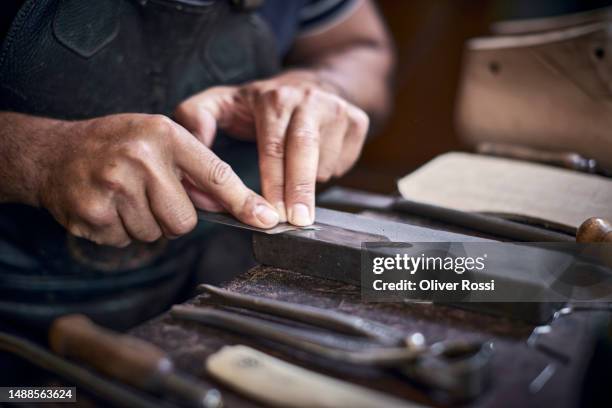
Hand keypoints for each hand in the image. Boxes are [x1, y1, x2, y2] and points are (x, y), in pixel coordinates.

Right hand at [37, 114, 278, 246]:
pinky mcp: (92, 214)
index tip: (267, 219)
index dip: (243, 201)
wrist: (53, 153)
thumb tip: (228, 204)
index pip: (215, 173)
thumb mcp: (158, 140)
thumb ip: (194, 170)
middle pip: (185, 220)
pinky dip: (121, 230)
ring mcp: (113, 187)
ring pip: (156, 234)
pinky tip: (108, 206)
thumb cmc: (116, 145)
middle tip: (151, 194)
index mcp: (163, 134)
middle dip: (174, 216)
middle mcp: (140, 158)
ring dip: (146, 223)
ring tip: (125, 196)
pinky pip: (128, 241)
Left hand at [174, 70, 368, 225]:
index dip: (274, 183)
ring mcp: (337, 109)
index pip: (274, 146)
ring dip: (311, 183)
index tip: (274, 212)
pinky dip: (330, 173)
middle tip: (297, 222)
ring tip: (295, 182)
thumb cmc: (262, 103)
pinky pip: (345, 162)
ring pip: (326, 162)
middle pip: (306, 152)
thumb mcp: (223, 101)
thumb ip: (196, 119)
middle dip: (301, 191)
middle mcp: (308, 99)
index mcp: (274, 98)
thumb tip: (191, 144)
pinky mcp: (357, 120)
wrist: (311, 83)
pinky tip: (315, 164)